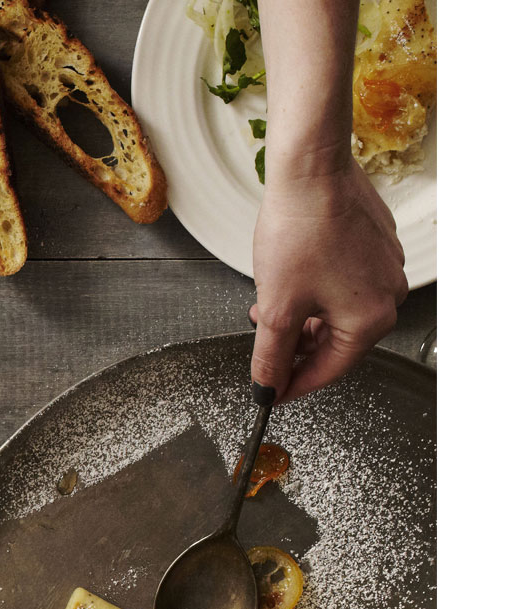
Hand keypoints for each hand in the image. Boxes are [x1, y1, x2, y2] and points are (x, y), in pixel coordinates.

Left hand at [250, 161, 408, 401]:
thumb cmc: (300, 232)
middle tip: (264, 352)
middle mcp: (388, 295)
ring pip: (337, 312)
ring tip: (265, 314)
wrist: (311, 172)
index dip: (293, 384)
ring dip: (301, 320)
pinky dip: (313, 294)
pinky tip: (287, 286)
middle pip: (336, 342)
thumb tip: (267, 388)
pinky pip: (343, 284)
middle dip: (295, 348)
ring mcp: (385, 268)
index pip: (329, 370)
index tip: (270, 392)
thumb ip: (271, 356)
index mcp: (371, 319)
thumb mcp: (276, 309)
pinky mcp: (375, 246)